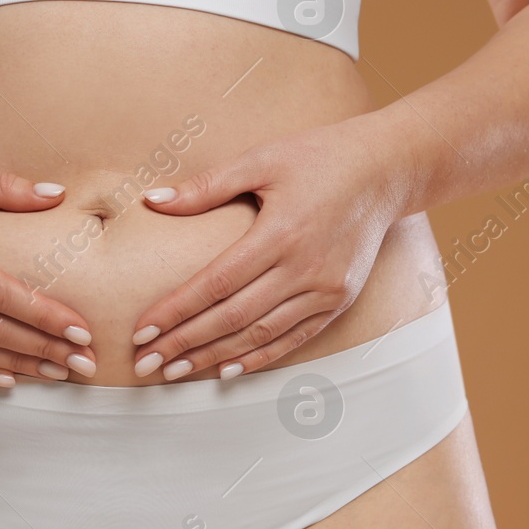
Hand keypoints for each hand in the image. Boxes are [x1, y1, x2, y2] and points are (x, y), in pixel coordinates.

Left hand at [129, 117, 410, 380]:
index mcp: (280, 232)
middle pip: (233, 317)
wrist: (387, 170)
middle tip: (145, 364)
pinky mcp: (339, 300)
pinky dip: (259, 356)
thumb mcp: (262, 160)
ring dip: (214, 356)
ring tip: (176, 371)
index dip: (176, 311)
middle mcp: (304, 268)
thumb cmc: (319, 157)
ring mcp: (325, 289)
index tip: (142, 331)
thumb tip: (152, 201)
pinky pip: (293, 337)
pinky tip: (228, 369)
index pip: (216, 283)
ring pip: (260, 334)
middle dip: (185, 343)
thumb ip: (207, 186)